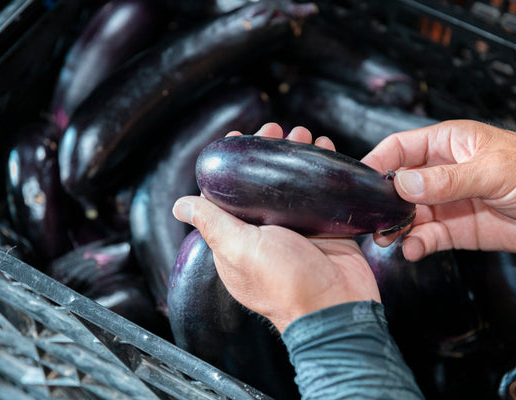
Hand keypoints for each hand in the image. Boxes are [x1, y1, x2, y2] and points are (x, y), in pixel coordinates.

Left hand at [172, 123, 379, 332]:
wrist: (336, 306)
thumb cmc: (283, 282)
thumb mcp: (240, 249)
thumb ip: (212, 223)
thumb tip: (179, 204)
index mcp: (236, 240)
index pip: (228, 193)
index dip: (234, 163)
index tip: (242, 137)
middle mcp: (264, 233)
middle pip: (262, 183)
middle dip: (269, 151)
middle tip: (278, 129)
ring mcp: (295, 230)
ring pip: (292, 184)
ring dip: (296, 155)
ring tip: (304, 134)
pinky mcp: (323, 228)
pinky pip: (320, 193)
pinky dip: (322, 171)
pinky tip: (324, 149)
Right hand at [361, 119, 515, 260]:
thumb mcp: (494, 171)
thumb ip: (448, 180)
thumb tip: (403, 183)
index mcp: (448, 144)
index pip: (400, 147)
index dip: (377, 162)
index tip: (359, 182)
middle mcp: (441, 172)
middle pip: (397, 184)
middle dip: (382, 202)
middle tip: (371, 219)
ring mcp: (446, 202)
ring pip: (408, 214)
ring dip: (395, 227)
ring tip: (388, 239)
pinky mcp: (455, 229)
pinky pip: (427, 237)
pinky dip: (416, 244)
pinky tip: (412, 250)